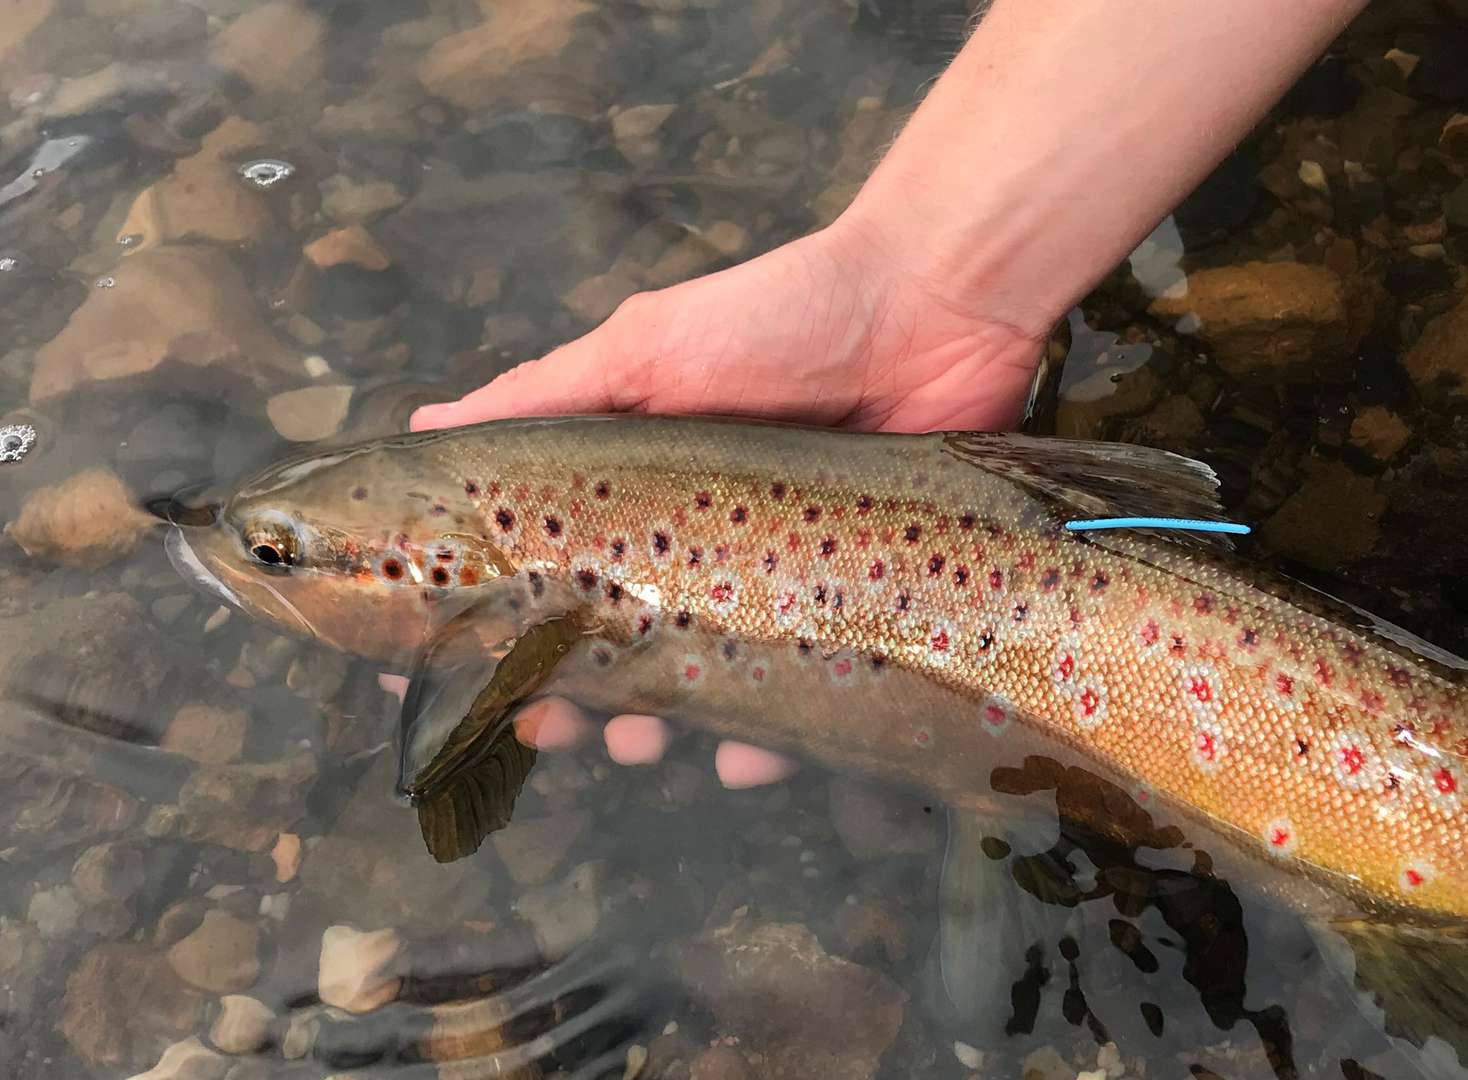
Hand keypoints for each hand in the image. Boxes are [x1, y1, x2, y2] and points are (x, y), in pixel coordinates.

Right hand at [406, 222, 1045, 785]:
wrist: (938, 310)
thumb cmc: (781, 316)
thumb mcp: (648, 349)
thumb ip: (546, 395)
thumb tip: (427, 426)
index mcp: (635, 489)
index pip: (543, 569)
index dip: (489, 620)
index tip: (434, 670)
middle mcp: (693, 541)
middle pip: (614, 640)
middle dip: (570, 694)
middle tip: (548, 728)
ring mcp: (770, 579)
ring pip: (700, 682)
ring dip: (659, 727)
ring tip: (640, 745)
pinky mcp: (848, 604)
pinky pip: (805, 690)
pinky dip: (776, 739)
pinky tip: (755, 759)